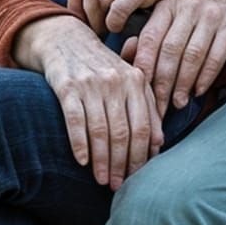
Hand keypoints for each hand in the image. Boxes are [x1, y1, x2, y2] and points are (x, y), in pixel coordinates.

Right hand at [13, 14, 162, 188]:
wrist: (66, 39)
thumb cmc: (102, 65)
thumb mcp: (129, 78)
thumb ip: (146, 106)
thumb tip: (159, 142)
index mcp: (136, 79)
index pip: (143, 126)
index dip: (141, 155)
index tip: (138, 176)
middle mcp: (115, 81)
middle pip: (123, 132)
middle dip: (122, 164)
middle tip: (118, 185)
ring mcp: (91, 83)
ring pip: (100, 130)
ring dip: (101, 160)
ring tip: (101, 180)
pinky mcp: (67, 86)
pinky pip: (75, 121)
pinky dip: (79, 144)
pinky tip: (81, 161)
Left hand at [121, 0, 225, 115]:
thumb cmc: (200, 19)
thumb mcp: (174, 22)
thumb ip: (151, 38)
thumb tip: (128, 59)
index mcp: (167, 5)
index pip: (150, 39)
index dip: (144, 68)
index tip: (140, 92)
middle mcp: (188, 5)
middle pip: (170, 50)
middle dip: (163, 83)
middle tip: (160, 107)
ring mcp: (212, 13)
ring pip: (192, 56)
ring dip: (183, 84)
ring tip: (178, 103)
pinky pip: (215, 56)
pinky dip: (205, 78)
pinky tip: (198, 91)